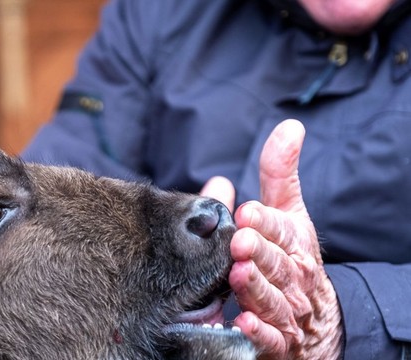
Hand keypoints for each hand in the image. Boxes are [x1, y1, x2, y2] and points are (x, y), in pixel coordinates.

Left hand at [228, 119, 342, 358]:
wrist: (317, 321)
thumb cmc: (293, 257)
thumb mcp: (291, 213)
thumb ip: (280, 175)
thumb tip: (289, 127)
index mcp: (295, 244)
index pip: (283, 231)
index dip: (265, 222)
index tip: (247, 212)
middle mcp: (294, 277)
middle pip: (278, 265)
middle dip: (261, 252)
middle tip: (240, 241)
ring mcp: (287, 312)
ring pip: (274, 300)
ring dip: (257, 288)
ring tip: (239, 275)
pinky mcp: (278, 341)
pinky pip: (270, 338)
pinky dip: (259, 331)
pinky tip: (244, 323)